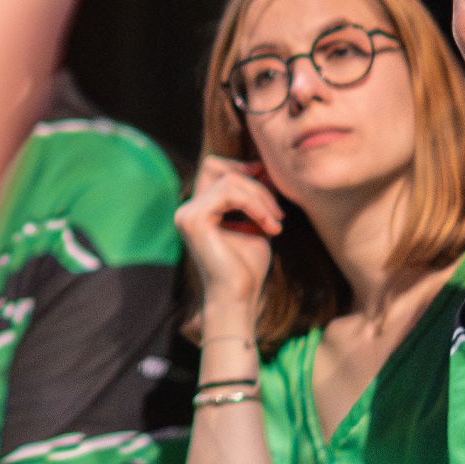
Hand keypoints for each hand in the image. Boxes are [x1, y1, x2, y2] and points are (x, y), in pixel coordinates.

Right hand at [174, 157, 282, 310]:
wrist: (238, 296)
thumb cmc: (246, 267)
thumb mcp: (254, 223)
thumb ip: (255, 198)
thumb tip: (263, 167)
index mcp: (198, 210)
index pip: (214, 168)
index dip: (240, 167)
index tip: (268, 181)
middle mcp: (187, 209)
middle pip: (221, 169)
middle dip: (255, 184)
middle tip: (277, 211)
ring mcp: (187, 213)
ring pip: (229, 181)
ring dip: (261, 198)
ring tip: (276, 222)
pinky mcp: (194, 219)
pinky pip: (229, 193)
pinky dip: (254, 205)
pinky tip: (268, 225)